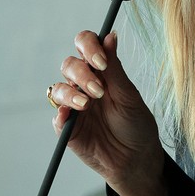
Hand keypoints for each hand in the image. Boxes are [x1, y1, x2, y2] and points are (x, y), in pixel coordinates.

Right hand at [50, 29, 167, 195]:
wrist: (137, 160)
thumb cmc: (137, 125)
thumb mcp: (129, 96)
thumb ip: (115, 69)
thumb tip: (110, 35)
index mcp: (102, 71)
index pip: (86, 45)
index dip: (88, 46)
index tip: (101, 61)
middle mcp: (84, 85)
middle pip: (69, 64)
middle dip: (82, 73)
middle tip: (99, 90)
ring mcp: (74, 106)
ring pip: (58, 88)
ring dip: (71, 92)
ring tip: (88, 103)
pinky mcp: (67, 128)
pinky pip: (57, 115)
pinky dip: (63, 113)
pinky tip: (74, 115)